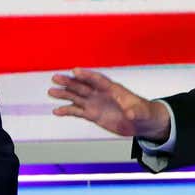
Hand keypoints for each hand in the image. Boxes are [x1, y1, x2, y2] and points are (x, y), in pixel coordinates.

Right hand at [49, 68, 171, 141]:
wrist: (142, 123)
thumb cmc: (143, 112)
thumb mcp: (141, 112)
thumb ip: (135, 111)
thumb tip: (130, 112)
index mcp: (113, 89)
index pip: (98, 80)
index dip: (87, 75)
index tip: (75, 71)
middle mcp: (101, 94)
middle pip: (83, 86)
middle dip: (70, 82)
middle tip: (55, 78)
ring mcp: (96, 103)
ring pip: (77, 97)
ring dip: (64, 94)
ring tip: (51, 92)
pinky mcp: (93, 114)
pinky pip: (77, 111)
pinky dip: (67, 110)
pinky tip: (56, 111)